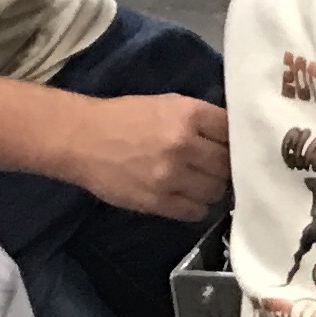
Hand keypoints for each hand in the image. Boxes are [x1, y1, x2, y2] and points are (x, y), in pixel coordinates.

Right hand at [73, 93, 232, 219]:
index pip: (233, 132)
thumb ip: (201, 119)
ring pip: (215, 191)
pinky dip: (196, 206)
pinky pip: (194, 211)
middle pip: (228, 164)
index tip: (230, 146)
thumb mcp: (168, 104)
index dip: (234, 140)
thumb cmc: (126, 118)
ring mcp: (170, 176)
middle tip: (215, 168)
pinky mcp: (156, 201)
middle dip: (225, 167)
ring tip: (200, 183)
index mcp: (189, 115)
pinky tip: (187, 198)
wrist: (81, 139)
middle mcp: (184, 145)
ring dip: (212, 188)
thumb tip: (232, 136)